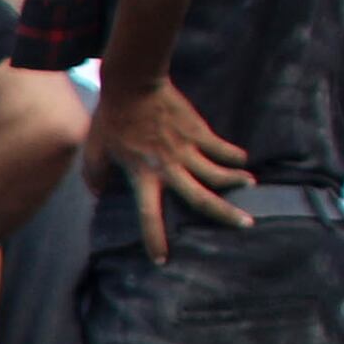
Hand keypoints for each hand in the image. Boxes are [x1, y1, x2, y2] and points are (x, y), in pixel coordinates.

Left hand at [85, 76, 251, 259]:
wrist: (133, 84)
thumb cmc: (111, 118)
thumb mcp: (94, 151)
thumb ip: (95, 177)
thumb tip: (98, 195)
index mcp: (142, 176)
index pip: (149, 215)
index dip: (155, 239)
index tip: (162, 260)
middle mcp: (169, 167)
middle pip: (201, 198)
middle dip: (224, 214)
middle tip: (247, 225)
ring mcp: (187, 149)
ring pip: (219, 172)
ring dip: (236, 181)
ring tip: (249, 188)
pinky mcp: (199, 130)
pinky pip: (221, 148)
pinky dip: (234, 156)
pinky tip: (242, 162)